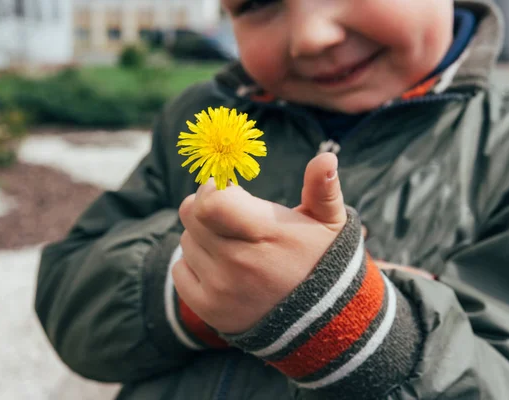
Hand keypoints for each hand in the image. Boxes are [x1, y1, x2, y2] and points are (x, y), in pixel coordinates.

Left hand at [172, 153, 347, 333]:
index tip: (228, 190)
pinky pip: (179, 271)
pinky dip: (193, 265)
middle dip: (207, 207)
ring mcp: (221, 288)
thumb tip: (326, 157)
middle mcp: (238, 262)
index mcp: (266, 234)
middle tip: (230, 216)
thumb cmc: (321, 259)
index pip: (209, 203)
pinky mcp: (208, 309)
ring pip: (186, 241)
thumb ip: (322, 189)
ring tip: (233, 246)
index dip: (212, 189)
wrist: (320, 319)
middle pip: (190, 214)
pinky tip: (220, 268)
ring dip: (203, 238)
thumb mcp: (329, 223)